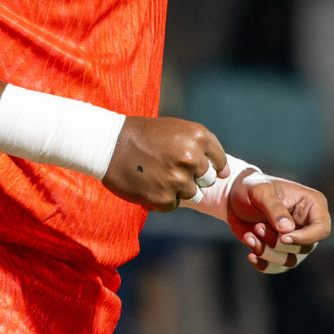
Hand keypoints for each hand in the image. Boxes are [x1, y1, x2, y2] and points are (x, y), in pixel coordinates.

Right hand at [102, 116, 227, 210]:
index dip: (208, 165)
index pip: (219, 161)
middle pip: (208, 180)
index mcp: (198, 136)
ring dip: (178, 188)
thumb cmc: (144, 135)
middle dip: (193, 176)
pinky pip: (174, 204)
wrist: (109, 145)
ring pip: (193, 194)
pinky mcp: (164, 198)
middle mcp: (192, 158)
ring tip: (157, 174)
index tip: (193, 164)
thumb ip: (202, 148)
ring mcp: (178, 180)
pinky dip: (163, 198)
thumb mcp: (177, 130)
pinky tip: (148, 183)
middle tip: (169, 166)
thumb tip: (225, 173)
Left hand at [226, 171, 330, 273]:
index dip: (305, 238)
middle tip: (257, 227)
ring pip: (290, 260)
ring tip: (249, 236)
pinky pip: (278, 267)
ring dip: (268, 252)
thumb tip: (288, 230)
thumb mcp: (260, 191)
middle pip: (305, 247)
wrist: (233, 197)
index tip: (283, 237)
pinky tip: (251, 254)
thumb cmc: (250, 187)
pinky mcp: (281, 250)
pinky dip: (264, 264)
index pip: (321, 229)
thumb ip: (275, 208)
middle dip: (278, 242)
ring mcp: (296, 239)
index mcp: (312, 204)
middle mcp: (308, 224)